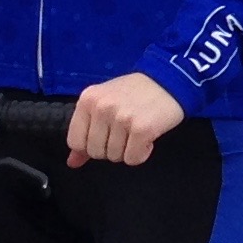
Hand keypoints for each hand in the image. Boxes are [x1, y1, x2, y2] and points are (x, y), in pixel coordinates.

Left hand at [67, 72, 184, 167]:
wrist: (170, 79)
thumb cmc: (135, 92)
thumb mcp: (105, 103)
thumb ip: (86, 131)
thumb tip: (72, 162)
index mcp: (88, 99)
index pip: (75, 141)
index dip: (91, 145)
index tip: (106, 134)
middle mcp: (102, 107)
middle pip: (95, 152)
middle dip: (111, 148)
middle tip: (126, 130)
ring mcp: (121, 117)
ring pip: (115, 157)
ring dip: (128, 150)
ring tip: (137, 130)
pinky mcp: (141, 128)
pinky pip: (133, 159)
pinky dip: (142, 153)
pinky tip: (148, 137)